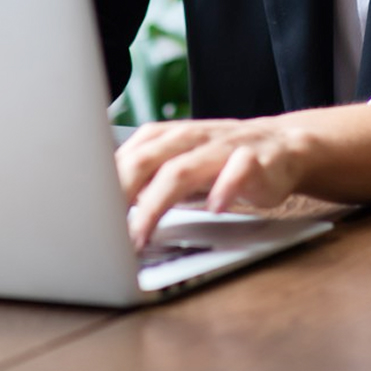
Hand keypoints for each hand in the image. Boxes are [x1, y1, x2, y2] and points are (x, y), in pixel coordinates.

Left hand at [116, 116, 308, 247]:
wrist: (287, 147)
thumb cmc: (225, 162)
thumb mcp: (183, 162)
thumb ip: (148, 175)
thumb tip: (99, 203)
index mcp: (174, 136)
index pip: (131, 151)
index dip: (105, 179)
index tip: (83, 210)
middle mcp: (197, 137)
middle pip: (149, 158)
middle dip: (120, 190)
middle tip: (101, 227)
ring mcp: (227, 147)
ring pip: (185, 167)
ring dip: (157, 202)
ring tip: (140, 234)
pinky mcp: (260, 160)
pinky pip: (240, 169)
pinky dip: (225, 187)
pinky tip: (214, 208)